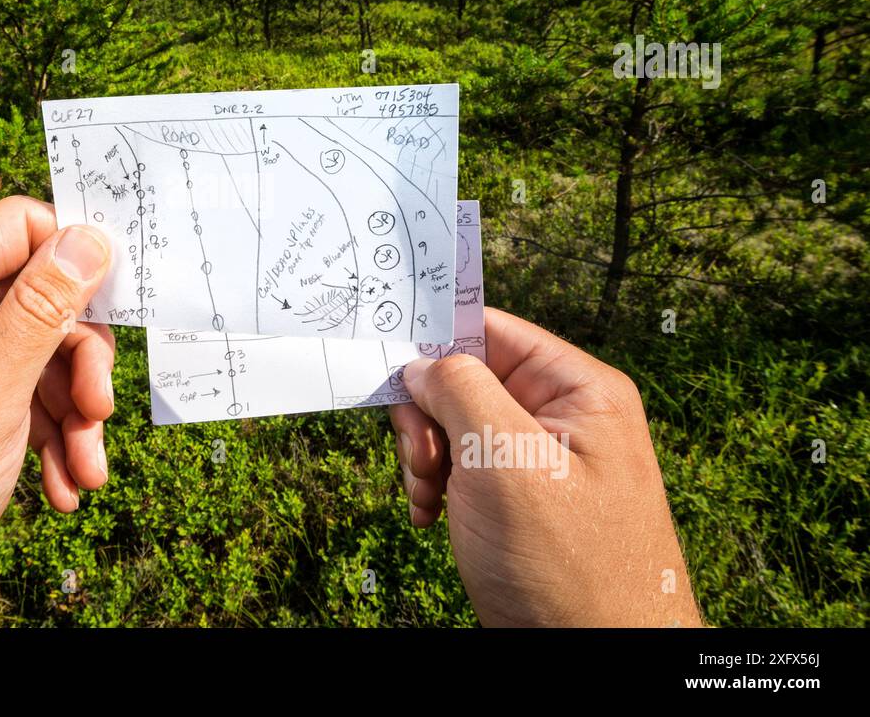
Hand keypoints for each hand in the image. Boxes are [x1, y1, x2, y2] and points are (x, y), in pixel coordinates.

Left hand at [0, 197, 114, 625]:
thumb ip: (42, 310)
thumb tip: (90, 237)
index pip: (19, 226)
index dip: (76, 259)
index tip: (121, 310)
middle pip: (37, 298)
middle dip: (79, 359)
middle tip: (99, 412)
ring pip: (34, 357)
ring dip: (71, 412)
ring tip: (85, 471)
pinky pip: (14, 400)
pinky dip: (46, 439)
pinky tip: (60, 487)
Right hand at [390, 308, 700, 626]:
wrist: (596, 658)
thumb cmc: (570, 568)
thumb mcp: (506, 461)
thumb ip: (460, 390)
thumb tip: (422, 363)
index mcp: (578, 390)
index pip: (491, 330)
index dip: (436, 345)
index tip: (392, 372)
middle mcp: (562, 416)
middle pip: (463, 380)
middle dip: (427, 419)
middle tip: (426, 463)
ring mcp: (539, 459)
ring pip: (453, 426)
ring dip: (425, 461)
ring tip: (432, 500)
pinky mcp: (518, 498)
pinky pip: (460, 469)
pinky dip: (435, 489)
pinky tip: (435, 518)